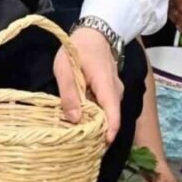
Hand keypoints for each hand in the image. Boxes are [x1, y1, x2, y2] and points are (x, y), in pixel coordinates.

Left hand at [55, 27, 123, 143]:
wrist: (94, 33)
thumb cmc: (77, 49)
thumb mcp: (65, 69)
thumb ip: (69, 94)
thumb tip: (74, 119)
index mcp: (106, 86)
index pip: (113, 115)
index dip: (108, 133)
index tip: (100, 148)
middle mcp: (116, 91)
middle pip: (110, 117)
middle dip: (98, 131)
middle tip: (81, 145)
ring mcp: (115, 90)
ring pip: (107, 111)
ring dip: (95, 121)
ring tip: (79, 133)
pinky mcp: (111, 89)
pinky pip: (105, 105)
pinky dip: (95, 112)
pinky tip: (82, 115)